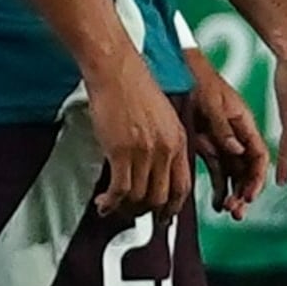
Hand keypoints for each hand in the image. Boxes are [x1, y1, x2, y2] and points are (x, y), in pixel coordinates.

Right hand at [83, 59, 193, 216]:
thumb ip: (166, 141)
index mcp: (179, 140)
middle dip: (147, 212)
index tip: (164, 216)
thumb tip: (157, 167)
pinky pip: (120, 189)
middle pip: (161, 197)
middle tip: (134, 214)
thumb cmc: (134, 86)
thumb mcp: (163, 115)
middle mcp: (166, 149)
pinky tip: (103, 204)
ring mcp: (144, 152)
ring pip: (139, 196)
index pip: (183, 186)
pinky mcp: (121, 151)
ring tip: (114, 207)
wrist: (116, 69)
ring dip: (126, 208)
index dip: (172, 207)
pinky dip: (111, 202)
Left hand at [179, 55, 271, 216]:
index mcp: (245, 123)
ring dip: (233, 193)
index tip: (249, 195)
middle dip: (246, 192)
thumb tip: (236, 150)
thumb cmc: (199, 78)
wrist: (177, 68)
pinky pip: (217, 170)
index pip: (259, 156)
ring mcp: (222, 141)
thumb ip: (224, 129)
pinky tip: (216, 201)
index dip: (258, 178)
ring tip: (227, 209)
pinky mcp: (206, 144)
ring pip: (234, 174)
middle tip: (237, 210)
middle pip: (248, 170)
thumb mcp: (212, 103)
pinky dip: (218, 187)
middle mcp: (237, 135)